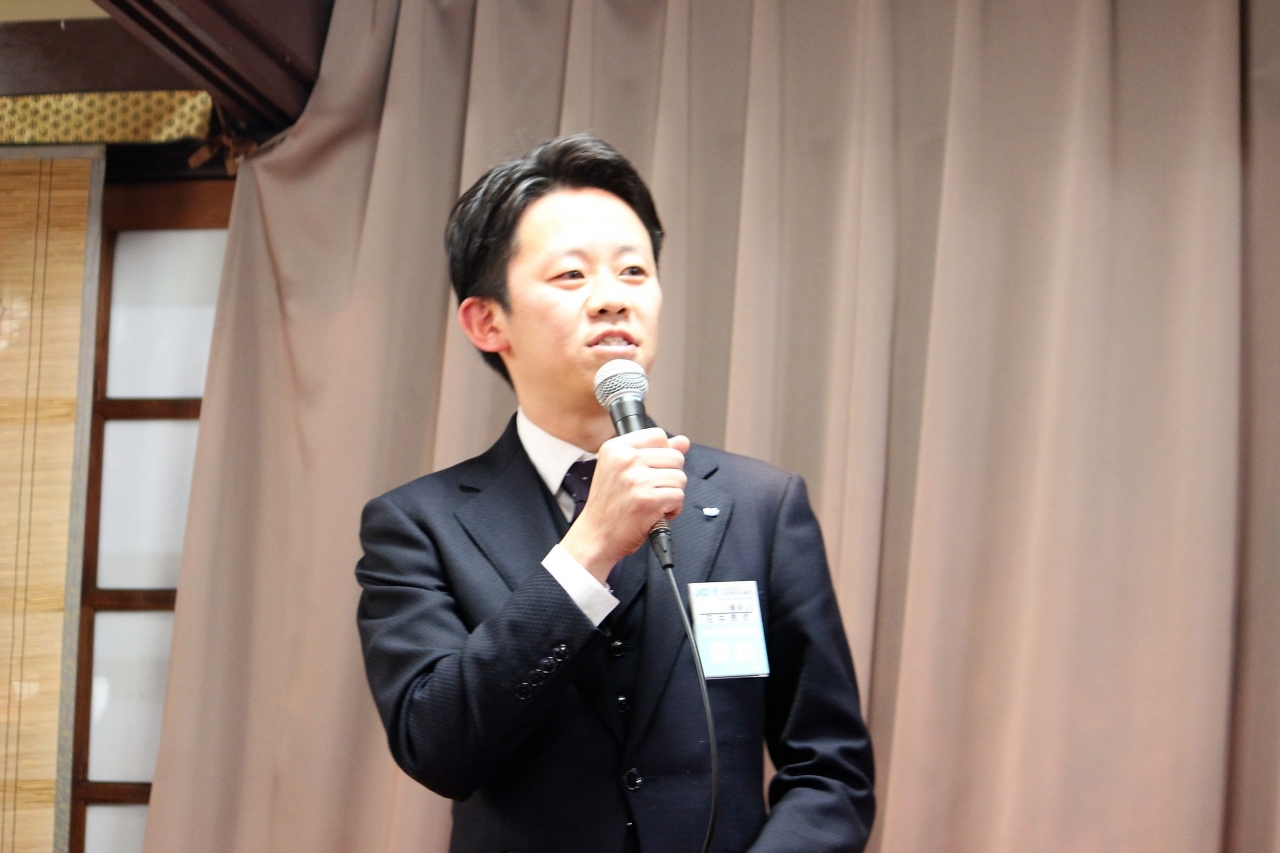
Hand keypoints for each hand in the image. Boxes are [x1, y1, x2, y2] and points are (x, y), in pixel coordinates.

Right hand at [559, 428, 689, 584]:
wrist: (595, 536)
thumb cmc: (608, 505)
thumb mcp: (621, 470)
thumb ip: (654, 452)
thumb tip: (684, 441)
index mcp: (615, 448)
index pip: (658, 435)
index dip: (663, 454)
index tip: (653, 469)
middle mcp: (625, 460)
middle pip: (675, 457)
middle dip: (670, 476)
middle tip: (652, 490)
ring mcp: (636, 480)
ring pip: (680, 477)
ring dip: (672, 493)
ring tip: (654, 502)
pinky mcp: (648, 500)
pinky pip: (679, 496)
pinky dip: (673, 509)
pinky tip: (657, 513)